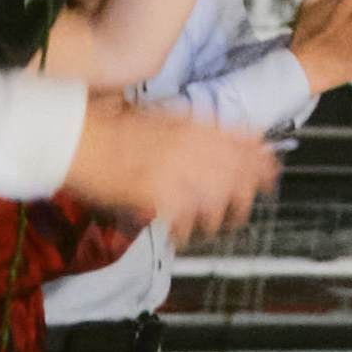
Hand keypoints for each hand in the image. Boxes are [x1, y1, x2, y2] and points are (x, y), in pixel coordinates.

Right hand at [60, 102, 276, 241]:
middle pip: (239, 177)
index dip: (263, 163)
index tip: (271, 175)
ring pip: (217, 203)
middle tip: (240, 212)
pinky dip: (184, 231)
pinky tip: (180, 234)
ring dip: (215, 219)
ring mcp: (180, 172)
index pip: (247, 145)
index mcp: (199, 127)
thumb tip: (229, 136)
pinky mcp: (160, 196)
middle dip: (245, 196)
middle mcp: (197, 148)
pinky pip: (184, 221)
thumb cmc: (115, 127)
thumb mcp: (166, 116)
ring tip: (209, 226)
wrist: (80, 139)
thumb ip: (199, 127)